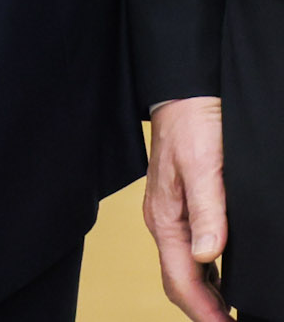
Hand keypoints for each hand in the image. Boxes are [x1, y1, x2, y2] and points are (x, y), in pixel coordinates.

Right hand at [145, 96, 227, 321]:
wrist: (185, 94)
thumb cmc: (192, 124)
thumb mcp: (203, 166)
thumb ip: (206, 211)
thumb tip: (207, 254)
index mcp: (164, 217)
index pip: (180, 278)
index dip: (203, 311)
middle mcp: (165, 221)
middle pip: (179, 281)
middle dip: (202, 311)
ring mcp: (173, 216)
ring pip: (185, 270)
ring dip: (206, 297)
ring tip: (230, 315)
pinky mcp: (184, 208)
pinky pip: (191, 253)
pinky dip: (208, 276)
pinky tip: (225, 281)